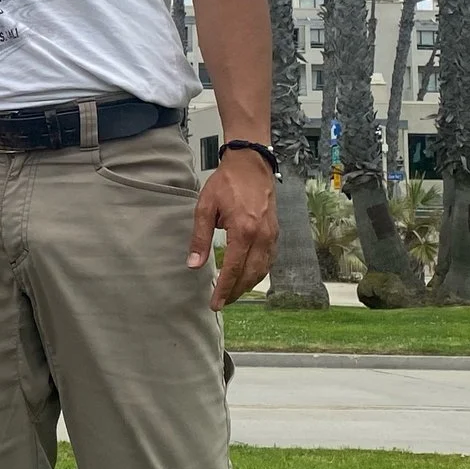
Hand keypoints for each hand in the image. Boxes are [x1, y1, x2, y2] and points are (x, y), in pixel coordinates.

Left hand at [190, 150, 277, 310]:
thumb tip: (194, 264)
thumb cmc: (227, 183)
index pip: (233, 268)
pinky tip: (248, 277)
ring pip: (262, 270)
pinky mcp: (275, 233)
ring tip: (232, 293)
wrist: (251, 165)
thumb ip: (200, 237)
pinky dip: (259, 273)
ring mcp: (272, 235)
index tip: (215, 303)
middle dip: (235, 292)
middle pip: (250, 274)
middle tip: (221, 303)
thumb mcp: (205, 207)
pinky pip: (269, 260)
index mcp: (244, 230)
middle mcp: (262, 236)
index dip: (224, 288)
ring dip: (247, 286)